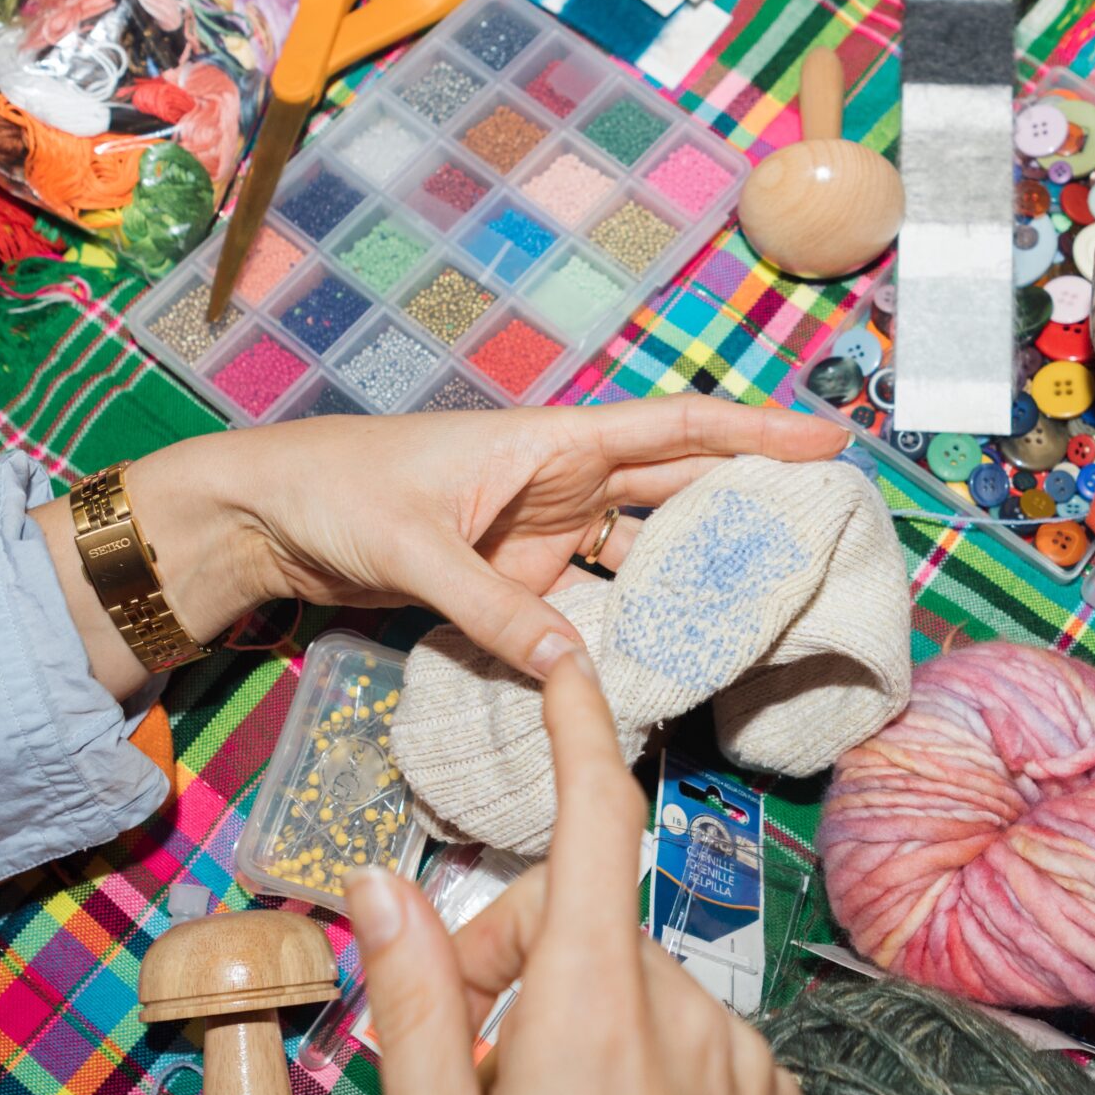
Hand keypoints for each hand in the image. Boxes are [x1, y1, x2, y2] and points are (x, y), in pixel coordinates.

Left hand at [36, 397, 845, 699]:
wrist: (263, 517)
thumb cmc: (331, 492)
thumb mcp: (413, 550)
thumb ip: (493, 611)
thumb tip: (571, 666)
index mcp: (551, 441)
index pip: (675, 428)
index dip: (756, 430)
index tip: (831, 438)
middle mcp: (562, 481)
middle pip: (680, 487)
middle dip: (753, 501)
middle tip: (831, 533)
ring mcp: (545, 532)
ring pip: (646, 549)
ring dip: (700, 573)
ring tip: (770, 606)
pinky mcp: (518, 578)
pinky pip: (595, 601)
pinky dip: (632, 627)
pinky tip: (671, 659)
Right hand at [346, 655, 805, 1094]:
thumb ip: (414, 1007)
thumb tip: (381, 885)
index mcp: (594, 1021)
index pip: (595, 827)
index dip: (577, 730)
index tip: (565, 658)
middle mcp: (693, 1021)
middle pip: (590, 925)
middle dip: (516, 966)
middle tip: (462, 1076)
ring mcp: (753, 1071)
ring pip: (642, 989)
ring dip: (581, 1027)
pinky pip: (701, 1043)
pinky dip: (648, 1071)